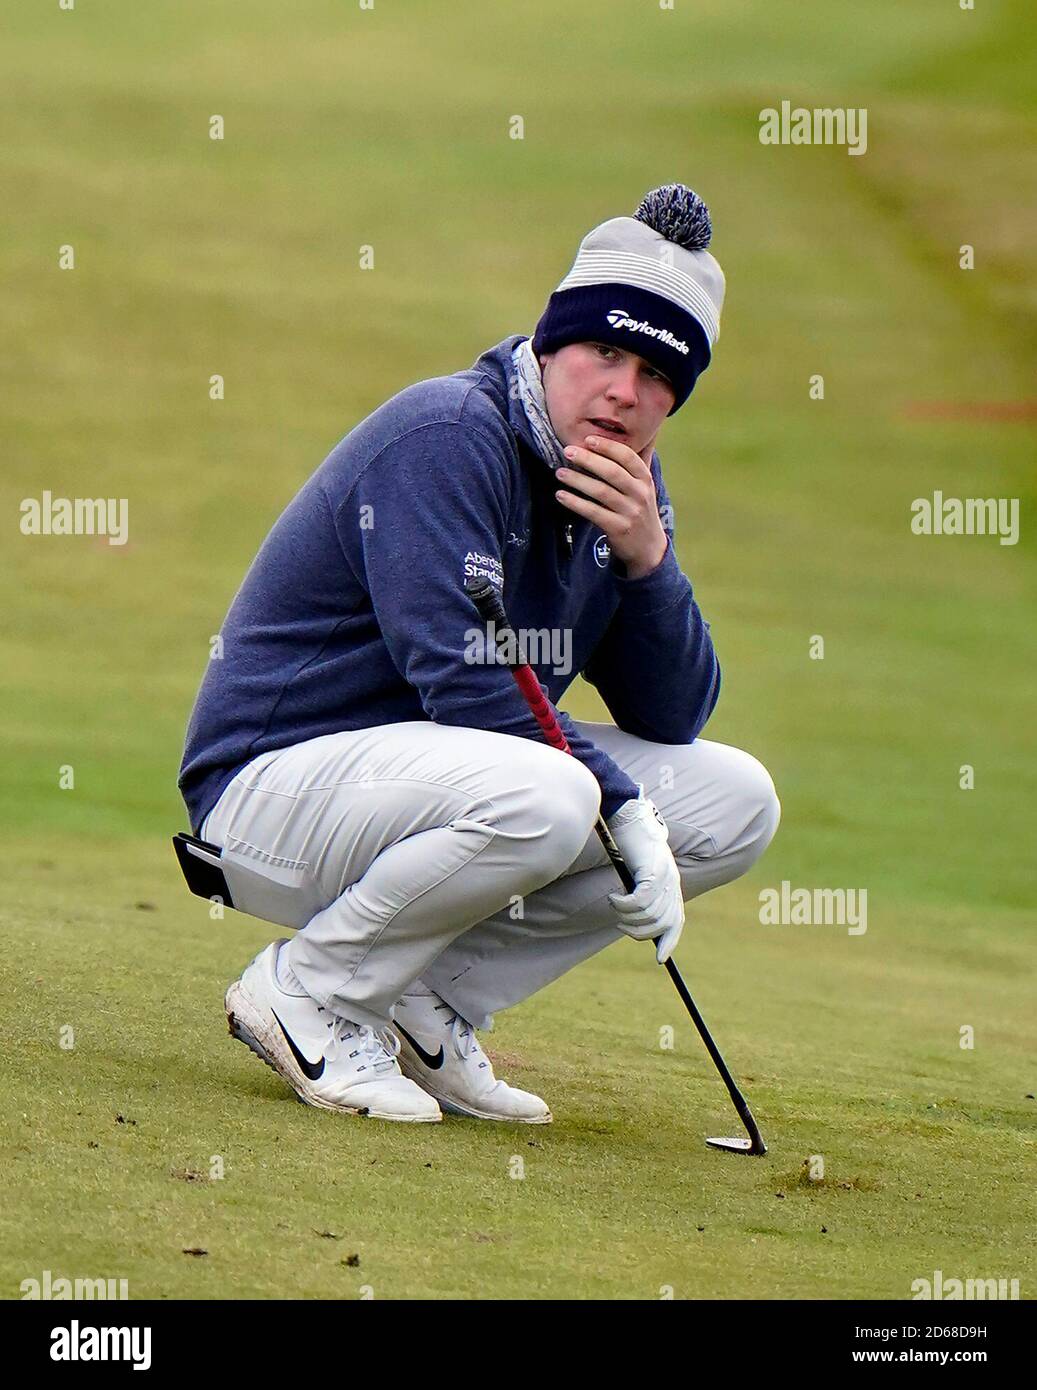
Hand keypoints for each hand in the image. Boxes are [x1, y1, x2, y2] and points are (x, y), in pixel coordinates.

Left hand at [555, 433, 667, 578]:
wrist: (648, 547)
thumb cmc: (639, 509)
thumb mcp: (643, 486)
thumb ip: (634, 464)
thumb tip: (628, 435)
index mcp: (645, 478)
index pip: (627, 457)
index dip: (607, 446)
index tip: (588, 439)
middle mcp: (640, 493)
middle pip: (612, 472)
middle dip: (588, 459)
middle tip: (568, 451)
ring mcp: (630, 512)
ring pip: (601, 492)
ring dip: (578, 480)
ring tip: (560, 472)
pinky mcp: (618, 528)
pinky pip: (593, 512)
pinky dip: (575, 503)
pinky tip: (561, 496)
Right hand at [605, 789, 684, 962]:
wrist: (627, 814)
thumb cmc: (627, 843)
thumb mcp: (636, 871)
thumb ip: (641, 891)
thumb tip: (636, 919)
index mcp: (671, 884)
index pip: (676, 921)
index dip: (669, 942)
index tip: (661, 959)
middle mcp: (672, 882)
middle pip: (662, 924)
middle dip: (639, 932)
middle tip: (620, 923)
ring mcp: (664, 876)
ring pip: (649, 915)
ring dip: (627, 917)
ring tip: (614, 903)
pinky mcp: (652, 870)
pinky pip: (640, 902)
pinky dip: (624, 906)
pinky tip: (614, 896)